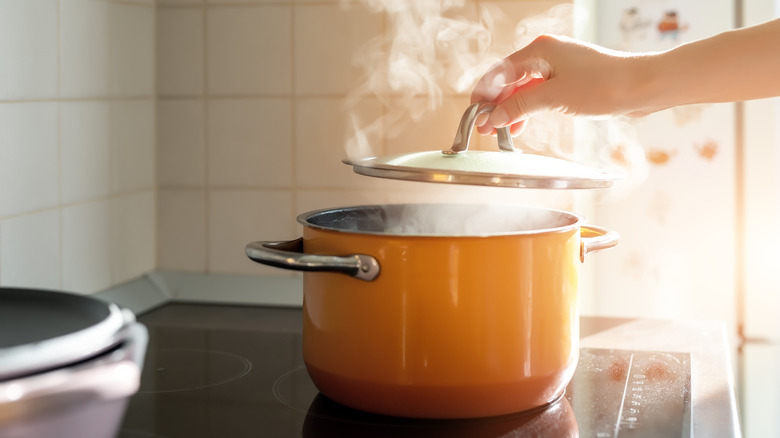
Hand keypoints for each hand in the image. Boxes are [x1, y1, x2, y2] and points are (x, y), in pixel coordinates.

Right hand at [471, 35, 655, 135]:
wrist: (642, 87)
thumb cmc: (603, 85)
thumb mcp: (553, 98)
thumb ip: (519, 106)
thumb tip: (493, 116)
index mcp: (540, 49)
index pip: (499, 72)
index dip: (484, 95)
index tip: (474, 114)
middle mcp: (547, 54)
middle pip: (509, 81)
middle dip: (495, 105)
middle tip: (483, 128)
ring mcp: (559, 67)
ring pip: (524, 89)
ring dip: (510, 110)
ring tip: (498, 132)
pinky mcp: (569, 80)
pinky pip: (539, 94)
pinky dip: (527, 109)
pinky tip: (519, 126)